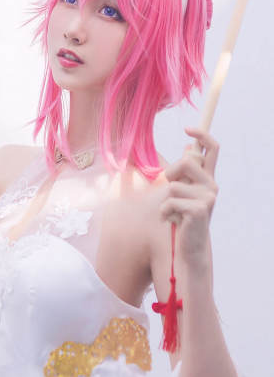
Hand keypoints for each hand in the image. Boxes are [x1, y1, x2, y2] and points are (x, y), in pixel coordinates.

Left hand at [160, 127, 218, 269]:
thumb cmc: (182, 217)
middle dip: (170, 174)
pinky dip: (164, 213)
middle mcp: (212, 185)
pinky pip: (170, 201)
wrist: (189, 247)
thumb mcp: (184, 191)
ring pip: (173, 185)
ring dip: (165, 201)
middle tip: (172, 194)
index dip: (202, 135)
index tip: (187, 129)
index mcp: (208, 177)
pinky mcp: (199, 210)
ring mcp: (208, 197)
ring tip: (174, 213)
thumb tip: (188, 146)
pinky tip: (173, 222)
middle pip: (185, 161)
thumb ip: (186, 172)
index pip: (212, 149)